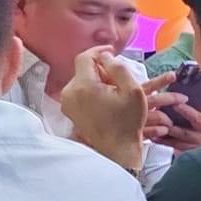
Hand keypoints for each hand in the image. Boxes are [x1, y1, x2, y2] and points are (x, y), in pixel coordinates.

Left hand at [60, 47, 149, 172]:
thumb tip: (106, 56)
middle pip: (83, 69)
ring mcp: (67, 103)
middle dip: (100, 68)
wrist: (117, 149)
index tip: (112, 52)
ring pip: (81, 81)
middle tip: (118, 75)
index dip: (99, 51)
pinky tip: (106, 99)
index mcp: (84, 85)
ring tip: (114, 88)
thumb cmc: (128, 121)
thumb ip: (118, 68)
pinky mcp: (70, 111)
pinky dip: (91, 90)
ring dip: (96, 80)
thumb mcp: (133, 91)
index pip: (84, 57)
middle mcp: (70, 92)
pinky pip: (79, 93)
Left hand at [147, 94, 200, 151]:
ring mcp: (193, 146)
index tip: (176, 104)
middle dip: (172, 126)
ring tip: (153, 127)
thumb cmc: (200, 120)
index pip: (197, 118)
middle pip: (185, 133)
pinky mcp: (184, 152)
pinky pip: (170, 147)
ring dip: (164, 134)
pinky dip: (161, 141)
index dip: (187, 112)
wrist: (199, 138)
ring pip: (176, 141)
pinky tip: (152, 136)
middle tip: (160, 119)